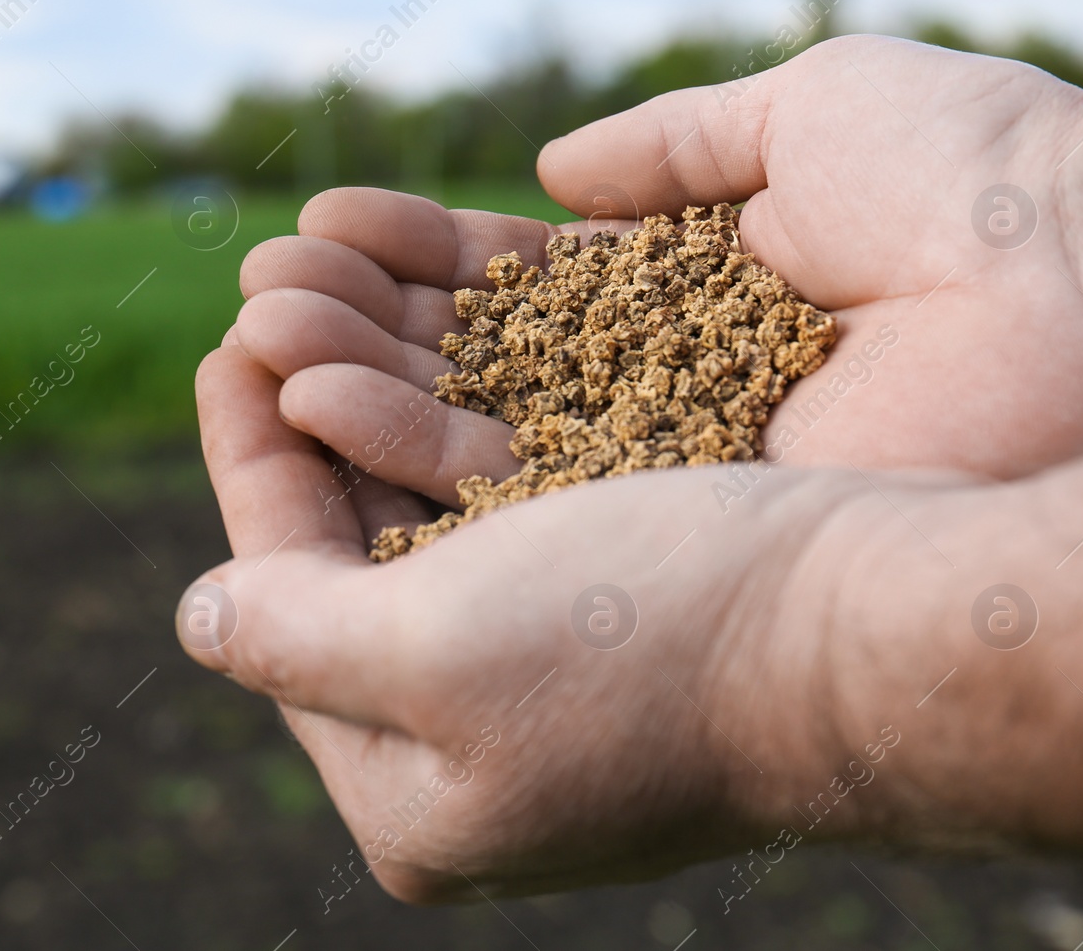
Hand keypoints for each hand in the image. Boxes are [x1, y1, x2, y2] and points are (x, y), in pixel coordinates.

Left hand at [186, 340, 886, 900]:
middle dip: (313, 415)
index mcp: (411, 793)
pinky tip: (455, 330)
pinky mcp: (626, 618)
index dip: (248, 467)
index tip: (225, 349)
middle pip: (355, 553)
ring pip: (432, 511)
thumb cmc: (653, 644)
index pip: (282, 606)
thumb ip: (293, 638)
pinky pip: (518, 499)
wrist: (883, 631)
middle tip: (277, 295)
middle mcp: (476, 747)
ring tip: (350, 289)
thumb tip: (200, 621)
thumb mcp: (432, 654)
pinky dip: (480, 411)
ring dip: (385, 393)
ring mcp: (556, 682)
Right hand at [227, 35, 1082, 512]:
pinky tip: (313, 403)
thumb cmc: (972, 178)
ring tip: (258, 338)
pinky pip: (512, 501)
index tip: (322, 229)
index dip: (416, 259)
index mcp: (691, 299)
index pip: (518, 288)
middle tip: (259, 290)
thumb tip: (549, 167)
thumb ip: (667, 145)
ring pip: (472, 442)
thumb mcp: (801, 115)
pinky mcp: (668, 536)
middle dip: (360, 326)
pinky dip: (409, 456)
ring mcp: (664, 477)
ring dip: (355, 388)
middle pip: (476, 369)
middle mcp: (666, 399)